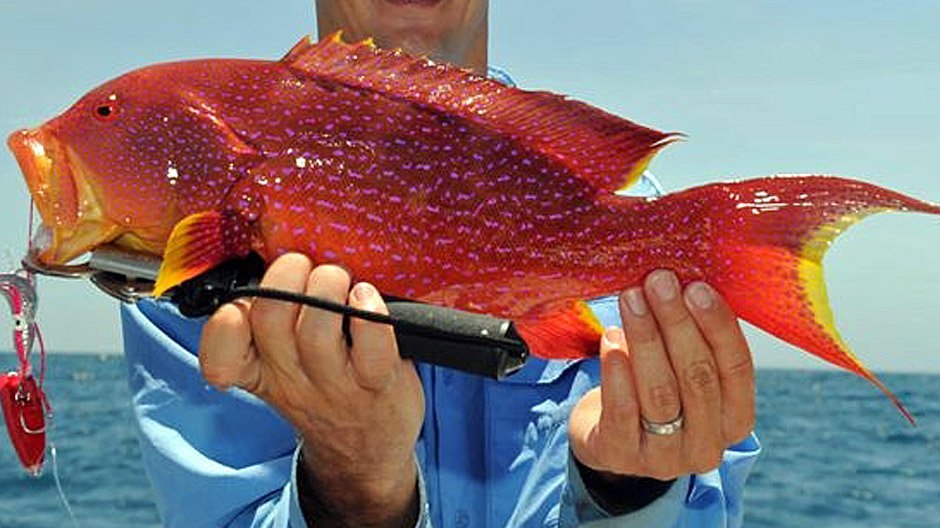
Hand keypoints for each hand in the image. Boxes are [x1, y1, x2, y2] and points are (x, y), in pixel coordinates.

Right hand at [198, 254, 424, 526]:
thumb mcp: (281, 370)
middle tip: (308, 268)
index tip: (240, 306)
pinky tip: (368, 297)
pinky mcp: (377, 384)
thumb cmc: (326, 392)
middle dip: (287, 274)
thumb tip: (272, 252)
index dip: (221, 326)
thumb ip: (270, 327)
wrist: (365, 455)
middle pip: (269, 316)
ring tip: (343, 282)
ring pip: (316, 327)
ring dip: (330, 286)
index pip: (219, 356)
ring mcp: (334, 384)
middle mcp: (291, 378)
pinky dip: (370, 312)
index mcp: (260, 371)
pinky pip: (371, 345)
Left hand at [568, 269, 754, 481]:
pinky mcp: (621, 455)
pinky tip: (610, 337)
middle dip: (677, 323)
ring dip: (646, 339)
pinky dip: (616, 371)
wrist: (608, 438)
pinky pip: (622, 411)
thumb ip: (696, 336)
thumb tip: (687, 279)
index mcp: (735, 419)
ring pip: (660, 392)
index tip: (696, 287)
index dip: (718, 326)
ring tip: (631, 299)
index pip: (736, 368)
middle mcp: (707, 445)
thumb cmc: (657, 388)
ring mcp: (664, 458)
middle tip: (659, 282)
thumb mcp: (684, 370)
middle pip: (697, 377)